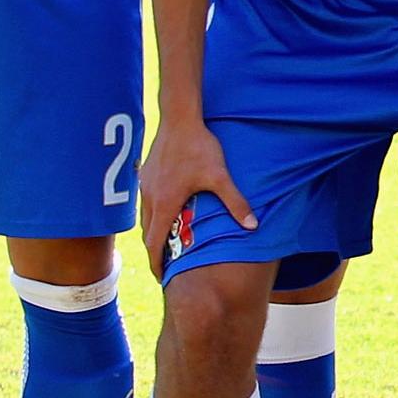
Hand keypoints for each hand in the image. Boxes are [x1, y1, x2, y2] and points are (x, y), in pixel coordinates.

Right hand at [137, 115, 249, 278]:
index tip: (163, 278)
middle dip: (156, 252)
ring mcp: (144, 186)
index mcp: (164, 204)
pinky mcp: (145, 175)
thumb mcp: (220, 176)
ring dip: (154, 233)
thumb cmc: (199, 147)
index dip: (157, 264)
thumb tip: (253, 226)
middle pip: (147, 234)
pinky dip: (154, 215)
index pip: (154, 244)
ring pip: (145, 218)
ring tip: (168, 243)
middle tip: (168, 266)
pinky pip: (146, 203)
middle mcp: (149, 198)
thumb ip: (235, 202)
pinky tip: (168, 212)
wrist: (180, 119)